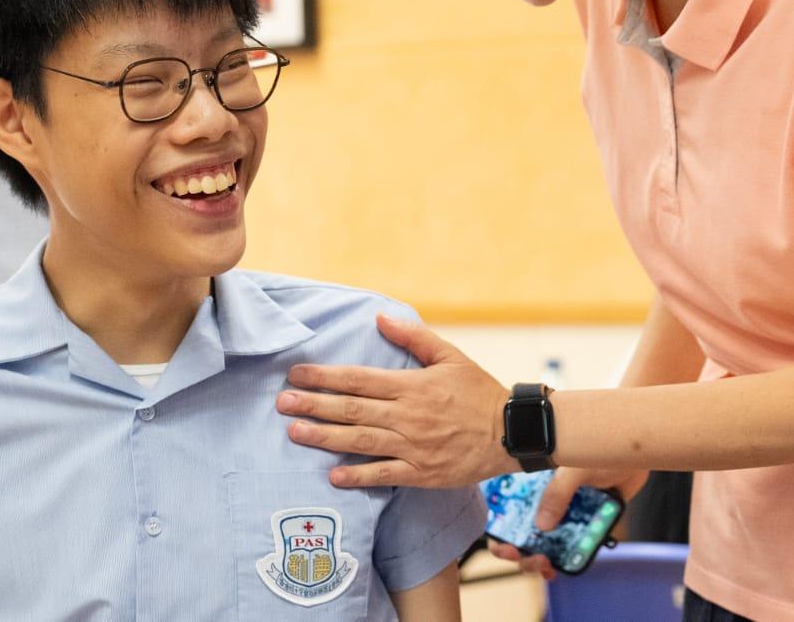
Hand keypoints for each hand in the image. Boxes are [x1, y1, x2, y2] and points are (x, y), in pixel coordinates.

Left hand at [278, 314, 513, 488]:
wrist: (511, 433)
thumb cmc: (479, 391)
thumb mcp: (451, 356)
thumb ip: (414, 336)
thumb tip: (380, 317)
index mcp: (412, 385)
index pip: (359, 379)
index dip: (325, 377)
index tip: (296, 374)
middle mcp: (408, 415)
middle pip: (353, 409)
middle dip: (314, 405)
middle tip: (282, 403)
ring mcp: (414, 446)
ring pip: (361, 441)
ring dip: (325, 437)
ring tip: (294, 432)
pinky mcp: (422, 472)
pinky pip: (385, 475)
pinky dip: (358, 476)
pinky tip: (333, 476)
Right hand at [488, 467, 649, 579]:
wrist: (634, 451)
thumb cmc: (599, 448)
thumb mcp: (572, 469)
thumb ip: (557, 494)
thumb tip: (543, 527)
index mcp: (532, 483)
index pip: (505, 511)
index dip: (500, 533)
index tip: (509, 548)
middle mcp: (545, 499)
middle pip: (523, 533)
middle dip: (523, 553)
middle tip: (536, 560)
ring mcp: (565, 512)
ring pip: (546, 543)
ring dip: (543, 560)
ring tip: (549, 567)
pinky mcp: (586, 521)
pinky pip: (573, 543)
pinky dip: (568, 556)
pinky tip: (567, 563)